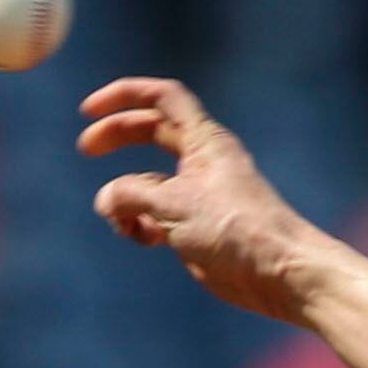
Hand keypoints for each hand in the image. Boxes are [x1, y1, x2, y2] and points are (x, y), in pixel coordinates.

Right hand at [77, 78, 333, 325]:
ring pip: (148, 181)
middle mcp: (203, 162)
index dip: (125, 95)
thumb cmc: (237, 230)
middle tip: (86, 149)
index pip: (163, 98)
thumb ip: (129, 194)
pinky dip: (140, 224)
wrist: (281, 273)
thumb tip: (106, 201)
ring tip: (124, 222)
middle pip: (150, 132)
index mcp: (205, 141)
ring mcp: (200, 195)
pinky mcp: (198, 227)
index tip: (90, 109)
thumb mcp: (173, 204)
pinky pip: (156, 215)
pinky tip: (143, 239)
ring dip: (126, 197)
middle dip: (117, 137)